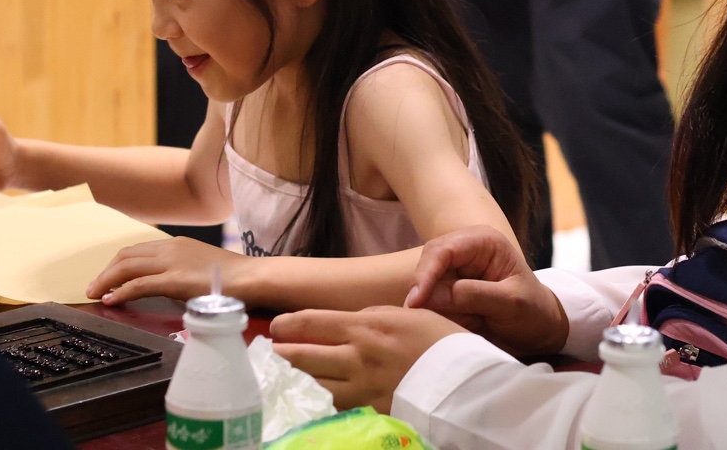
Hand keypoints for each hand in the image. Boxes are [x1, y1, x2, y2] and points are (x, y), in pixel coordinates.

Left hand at [86, 236, 246, 303]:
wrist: (252, 278)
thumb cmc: (233, 278)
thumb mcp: (201, 268)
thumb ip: (181, 272)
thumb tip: (165, 286)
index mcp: (178, 244)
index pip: (137, 250)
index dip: (117, 265)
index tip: (107, 278)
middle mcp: (171, 248)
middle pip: (126, 255)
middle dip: (105, 272)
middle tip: (93, 288)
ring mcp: (172, 262)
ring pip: (126, 267)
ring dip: (105, 281)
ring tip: (94, 294)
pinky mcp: (175, 280)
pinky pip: (138, 284)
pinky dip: (120, 291)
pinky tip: (110, 300)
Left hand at [270, 306, 464, 413]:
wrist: (465, 381)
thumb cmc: (442, 342)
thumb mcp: (407, 315)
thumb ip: (373, 317)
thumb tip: (349, 323)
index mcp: (366, 326)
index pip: (312, 322)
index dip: (287, 325)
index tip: (274, 327)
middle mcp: (356, 356)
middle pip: (302, 355)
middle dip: (277, 354)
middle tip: (262, 354)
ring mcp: (359, 388)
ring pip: (311, 384)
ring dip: (288, 380)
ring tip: (272, 378)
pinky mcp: (367, 412)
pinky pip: (331, 407)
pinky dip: (314, 403)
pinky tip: (303, 401)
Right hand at [405, 225, 568, 356]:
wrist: (541, 330)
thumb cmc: (533, 310)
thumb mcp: (511, 303)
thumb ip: (474, 295)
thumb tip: (432, 296)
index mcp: (483, 242)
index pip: (443, 250)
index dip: (425, 273)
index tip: (416, 301)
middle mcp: (464, 251)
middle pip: (428, 264)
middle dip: (423, 291)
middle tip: (420, 318)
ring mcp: (455, 272)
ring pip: (426, 286)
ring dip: (430, 307)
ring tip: (458, 324)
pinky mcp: (449, 292)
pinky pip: (430, 303)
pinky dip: (434, 316)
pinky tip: (451, 326)